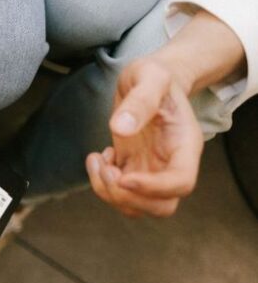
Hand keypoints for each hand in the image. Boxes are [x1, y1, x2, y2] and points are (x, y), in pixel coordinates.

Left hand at [87, 57, 202, 217]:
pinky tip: (99, 157)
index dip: (153, 188)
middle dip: (127, 198)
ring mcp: (151, 170)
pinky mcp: (132, 168)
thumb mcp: (150, 76)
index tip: (123, 177)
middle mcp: (171, 164)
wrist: (150, 80)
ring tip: (98, 160)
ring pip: (137, 206)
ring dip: (109, 193)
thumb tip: (121, 128)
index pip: (181, 183)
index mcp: (184, 145)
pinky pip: (119, 193)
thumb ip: (141, 99)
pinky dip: (102, 184)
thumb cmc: (155, 77)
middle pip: (161, 206)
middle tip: (107, 169)